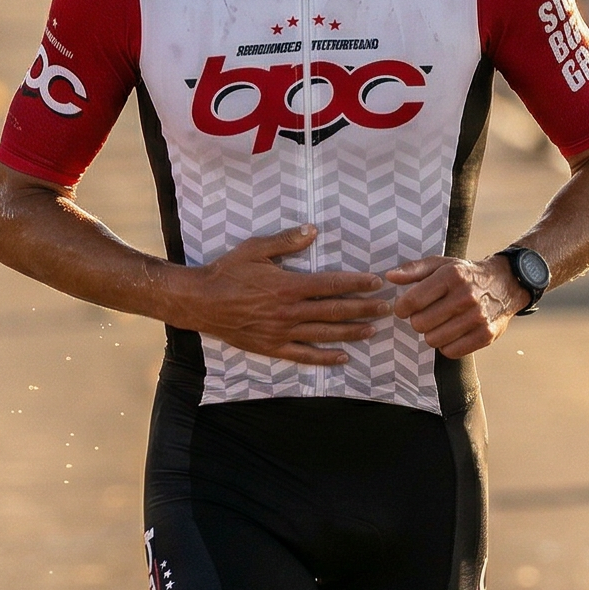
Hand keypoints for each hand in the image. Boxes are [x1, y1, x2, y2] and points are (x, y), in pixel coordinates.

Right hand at [182, 225, 390, 366]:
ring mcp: (282, 332)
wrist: (201, 302)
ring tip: (373, 330)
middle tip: (387, 307)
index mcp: (288, 286)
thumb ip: (286, 241)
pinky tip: (343, 357)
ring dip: (352, 332)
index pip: (331, 285)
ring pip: (325, 334)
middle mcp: (290, 311)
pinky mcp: (273, 347)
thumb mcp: (255, 249)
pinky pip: (304, 355)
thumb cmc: (227, 272)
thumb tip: (313, 231)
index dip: (356, 284)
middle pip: (335, 311)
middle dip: (364, 309)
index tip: (375, 282)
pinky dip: (325, 357)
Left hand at [386, 254, 525, 359]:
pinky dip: (447, 345)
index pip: (412, 302)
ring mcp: (477, 317)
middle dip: (418, 321)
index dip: (402, 308)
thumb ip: (414, 270)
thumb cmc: (466, 275)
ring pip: (433, 340)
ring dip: (432, 334)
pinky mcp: (486, 335)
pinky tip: (452, 333)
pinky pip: (451, 352)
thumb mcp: (441, 264)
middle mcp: (465, 296)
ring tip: (440, 323)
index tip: (405, 308)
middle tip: (427, 314)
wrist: (505, 283)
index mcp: (451, 276)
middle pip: (420, 324)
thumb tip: (390, 277)